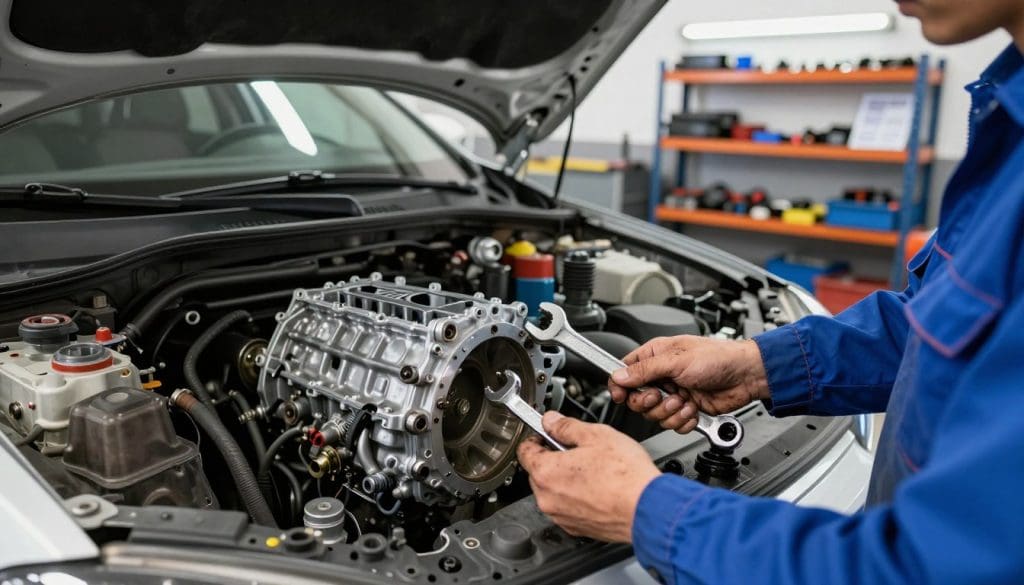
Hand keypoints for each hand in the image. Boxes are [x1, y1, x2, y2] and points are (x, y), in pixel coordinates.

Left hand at [517, 411, 660, 542]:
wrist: (648, 509)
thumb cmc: (626, 475)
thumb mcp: (596, 435)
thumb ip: (566, 426)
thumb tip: (551, 420)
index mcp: (546, 473)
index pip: (524, 450)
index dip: (536, 436)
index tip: (546, 432)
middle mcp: (548, 499)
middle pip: (539, 472)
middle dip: (554, 458)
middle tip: (578, 449)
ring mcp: (562, 516)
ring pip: (554, 491)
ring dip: (566, 479)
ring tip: (594, 469)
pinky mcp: (577, 528)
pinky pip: (568, 508)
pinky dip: (578, 497)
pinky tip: (599, 487)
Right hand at [607, 336, 769, 433]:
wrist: (745, 376)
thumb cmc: (717, 358)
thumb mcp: (676, 360)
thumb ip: (645, 370)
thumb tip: (619, 376)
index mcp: (655, 357)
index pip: (625, 372)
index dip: (620, 386)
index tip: (621, 395)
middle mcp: (662, 376)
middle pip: (637, 400)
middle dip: (651, 403)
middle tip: (663, 395)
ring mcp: (674, 394)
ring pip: (655, 416)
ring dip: (671, 412)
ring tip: (686, 400)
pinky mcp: (686, 410)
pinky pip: (673, 424)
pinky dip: (684, 420)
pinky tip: (694, 408)